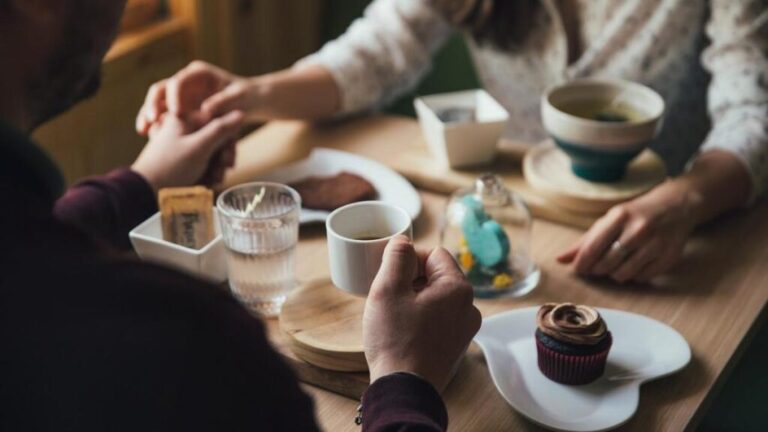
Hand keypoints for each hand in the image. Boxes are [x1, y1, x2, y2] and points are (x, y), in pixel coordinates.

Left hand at [131, 110, 243, 190]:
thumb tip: (240, 113)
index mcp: (185, 118)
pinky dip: (207, 172)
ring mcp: (182, 144)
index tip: (228, 158)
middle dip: (222, 157)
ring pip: (211, 152)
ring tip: (213, 180)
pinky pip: (202, 162)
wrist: (145, 191)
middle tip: (222, 171)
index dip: (228, 140)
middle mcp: (184, 128)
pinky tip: (206, 182)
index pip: (218, 121)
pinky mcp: (181, 159)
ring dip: (216, 167)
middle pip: (216, 138)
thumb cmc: (170, 167)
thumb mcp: (199, 147)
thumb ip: (221, 129)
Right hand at [136, 61, 257, 135]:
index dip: (174, 96)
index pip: (179, 81)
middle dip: (153, 104)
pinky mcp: (180, 108)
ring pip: (158, 103)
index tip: (175, 113)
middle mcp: (186, 81)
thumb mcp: (239, 97)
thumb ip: (224, 101)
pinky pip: (163, 115)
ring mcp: (181, 95)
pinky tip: (150, 136)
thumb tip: (206, 109)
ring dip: (148, 115)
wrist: (249, 102)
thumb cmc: (246, 97)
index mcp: (199, 73)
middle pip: (161, 89)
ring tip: (143, 131)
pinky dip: (156, 124)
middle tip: (150, 120)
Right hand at [363, 236, 481, 391]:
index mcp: (458, 288)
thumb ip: (396, 256)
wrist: (403, 390)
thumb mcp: (387, 289)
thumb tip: (403, 241)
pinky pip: (439, 319)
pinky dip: (421, 318)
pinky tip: (403, 331)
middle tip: (389, 297)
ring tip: (395, 316)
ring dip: (415, 300)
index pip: (434, 254)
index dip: (409, 259)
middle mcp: (469, 307)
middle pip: (437, 275)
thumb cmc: (395, 340)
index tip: (391, 276)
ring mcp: (465, 329)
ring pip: (437, 298)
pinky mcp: (456, 345)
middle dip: (411, 280)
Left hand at [557, 181, 696, 282]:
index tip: (577, 270)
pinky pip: (642, 278)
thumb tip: (560, 259)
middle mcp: (639, 229)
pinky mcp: (669, 257)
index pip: (593, 247)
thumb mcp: (610, 219)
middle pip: (606, 264)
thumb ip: (585, 241)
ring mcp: (656, 244)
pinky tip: (634, 265)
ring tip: (615, 265)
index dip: (581, 263)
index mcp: (620, 216)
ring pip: (623, 274)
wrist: (677, 206)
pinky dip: (633, 276)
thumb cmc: (635, 214)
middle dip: (597, 270)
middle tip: (597, 267)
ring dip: (614, 274)